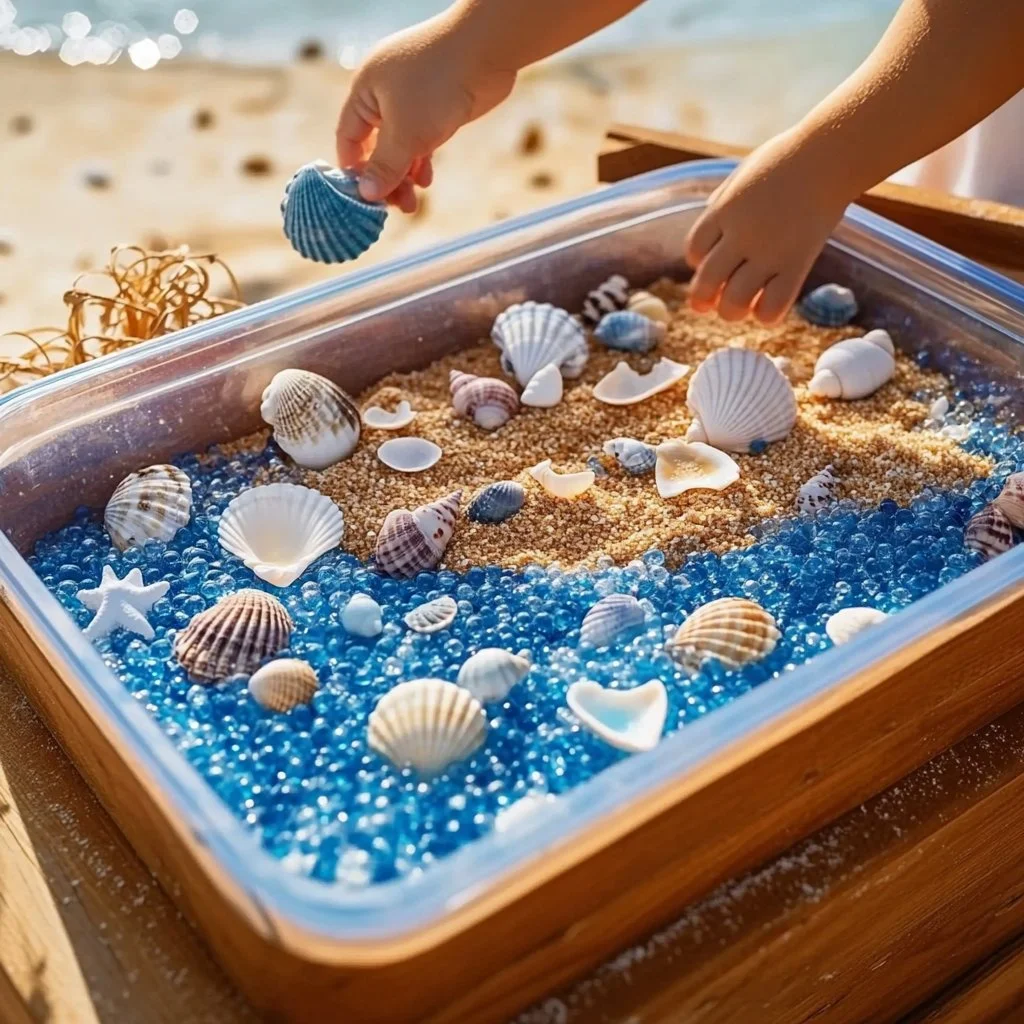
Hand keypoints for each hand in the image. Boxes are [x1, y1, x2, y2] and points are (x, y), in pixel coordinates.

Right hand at [336, 15, 516, 211]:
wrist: (486, 50)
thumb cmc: (437, 86)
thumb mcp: (405, 134)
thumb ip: (385, 166)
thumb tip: (366, 194)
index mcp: (365, 91)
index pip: (348, 137)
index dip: (353, 170)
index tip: (363, 200)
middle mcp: (384, 93)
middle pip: (375, 146)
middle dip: (386, 179)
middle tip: (397, 207)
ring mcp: (412, 98)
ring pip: (400, 145)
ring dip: (404, 175)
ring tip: (412, 203)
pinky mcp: (436, 105)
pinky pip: (420, 138)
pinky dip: (421, 160)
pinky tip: (426, 180)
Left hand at [684, 131, 850, 323]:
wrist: (831, 156)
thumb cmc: (789, 158)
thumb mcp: (744, 174)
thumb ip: (725, 201)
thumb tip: (711, 225)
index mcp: (724, 210)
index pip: (694, 250)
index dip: (697, 262)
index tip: (708, 262)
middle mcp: (742, 234)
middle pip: (707, 282)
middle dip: (702, 299)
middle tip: (708, 304)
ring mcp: (769, 252)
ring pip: (735, 301)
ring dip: (732, 311)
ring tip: (739, 308)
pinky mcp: (797, 265)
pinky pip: (774, 306)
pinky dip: (766, 315)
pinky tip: (768, 307)